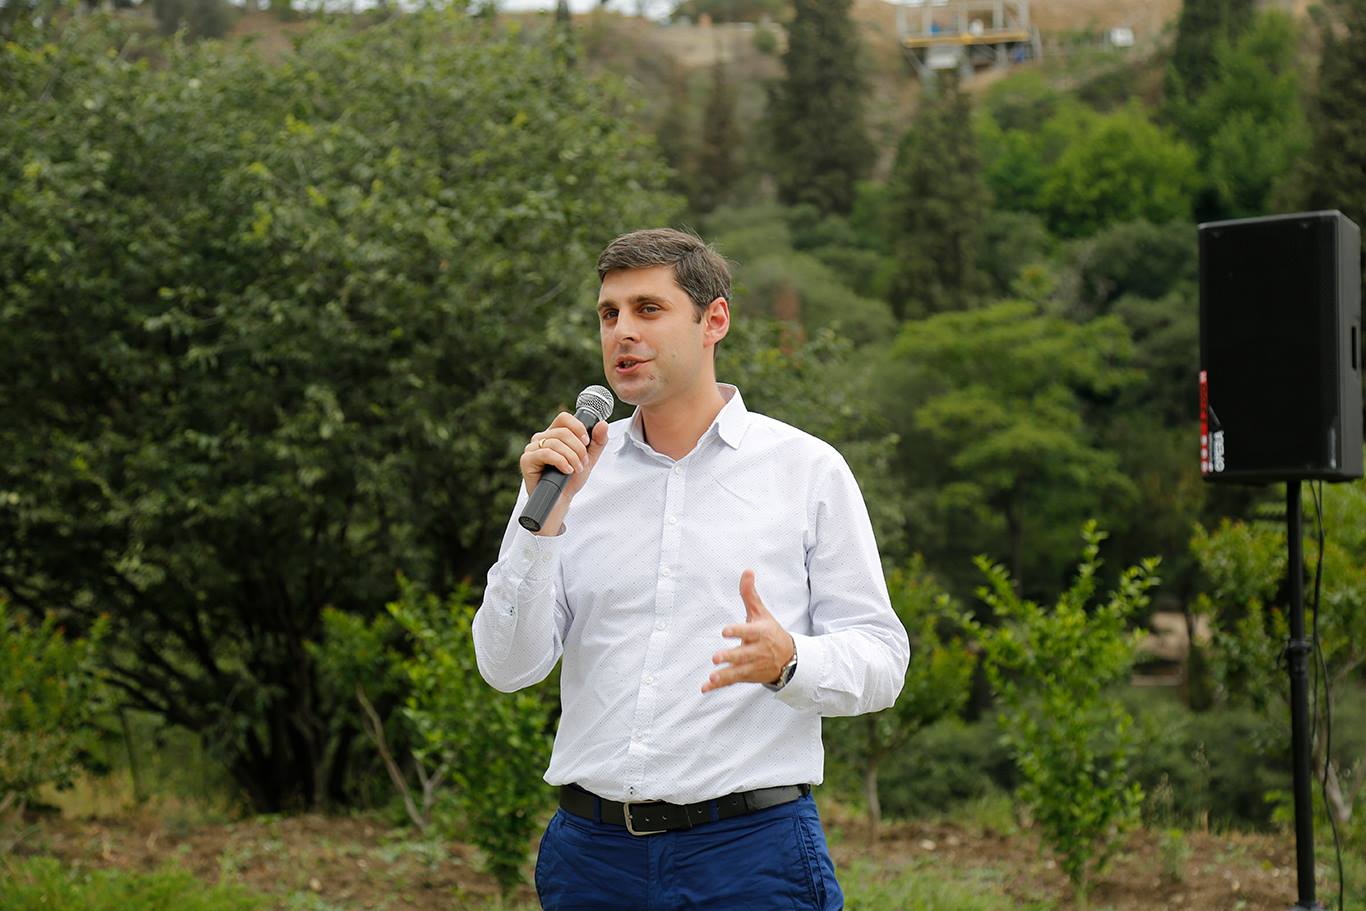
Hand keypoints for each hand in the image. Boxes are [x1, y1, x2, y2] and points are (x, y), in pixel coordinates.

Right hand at [519, 412, 609, 534]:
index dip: (577, 427)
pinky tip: (566, 470)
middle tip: (583, 463)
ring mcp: (532, 448)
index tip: (586, 442)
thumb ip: (597, 442)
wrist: (560, 500)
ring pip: (556, 442)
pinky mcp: (526, 460)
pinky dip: (561, 462)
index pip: (564, 418)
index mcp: (554, 434)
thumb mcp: (589, 459)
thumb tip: (603, 424)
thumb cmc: (571, 480)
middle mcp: (541, 438)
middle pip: (563, 432)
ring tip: (576, 469)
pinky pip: (546, 453)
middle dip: (578, 448)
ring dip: (572, 457)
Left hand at [702, 569, 794, 692]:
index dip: (737, 631)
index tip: (725, 631)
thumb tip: (747, 571)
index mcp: (760, 633)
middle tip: (716, 658)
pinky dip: (718, 685)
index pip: (749, 632)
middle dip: (730, 657)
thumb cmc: (770, 632)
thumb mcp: (761, 613)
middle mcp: (757, 651)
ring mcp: (753, 666)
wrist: (789, 659)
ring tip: (713, 676)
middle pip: (743, 655)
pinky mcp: (747, 676)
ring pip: (738, 672)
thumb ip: (750, 594)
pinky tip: (705, 687)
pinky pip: (732, 681)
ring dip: (725, 675)